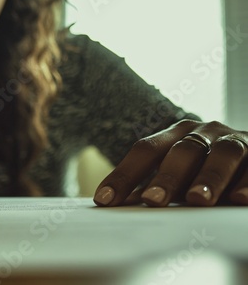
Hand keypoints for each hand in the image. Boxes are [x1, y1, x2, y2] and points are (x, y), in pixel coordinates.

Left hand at [93, 120, 247, 206]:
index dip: (124, 174)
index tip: (104, 200)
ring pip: (221, 155)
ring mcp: (234, 140)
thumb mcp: (178, 171)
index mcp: (176, 134)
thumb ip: (153, 183)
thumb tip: (112, 205)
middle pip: (182, 151)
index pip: (145, 151)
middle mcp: (204, 133)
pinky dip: (247, 183)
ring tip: (196, 200)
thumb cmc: (203, 167)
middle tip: (151, 199)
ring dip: (208, 178)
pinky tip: (238, 200)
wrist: (247, 154)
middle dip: (166, 176)